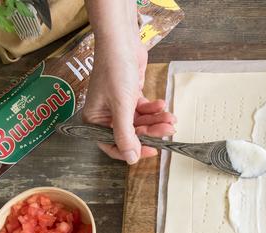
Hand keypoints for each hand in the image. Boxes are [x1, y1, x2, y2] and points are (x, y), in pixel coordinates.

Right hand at [82, 37, 175, 163]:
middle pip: (131, 133)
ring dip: (156, 120)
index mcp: (95, 120)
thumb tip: (131, 158)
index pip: (112, 145)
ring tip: (171, 118)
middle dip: (151, 132)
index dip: (132, 150)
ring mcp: (118, 105)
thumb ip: (126, 134)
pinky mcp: (130, 95)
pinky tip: (162, 104)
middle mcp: (105, 114)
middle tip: (168, 130)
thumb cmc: (114, 70)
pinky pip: (144, 109)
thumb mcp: (121, 106)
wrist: (120, 41)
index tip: (151, 151)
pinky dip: (154, 109)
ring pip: (140, 121)